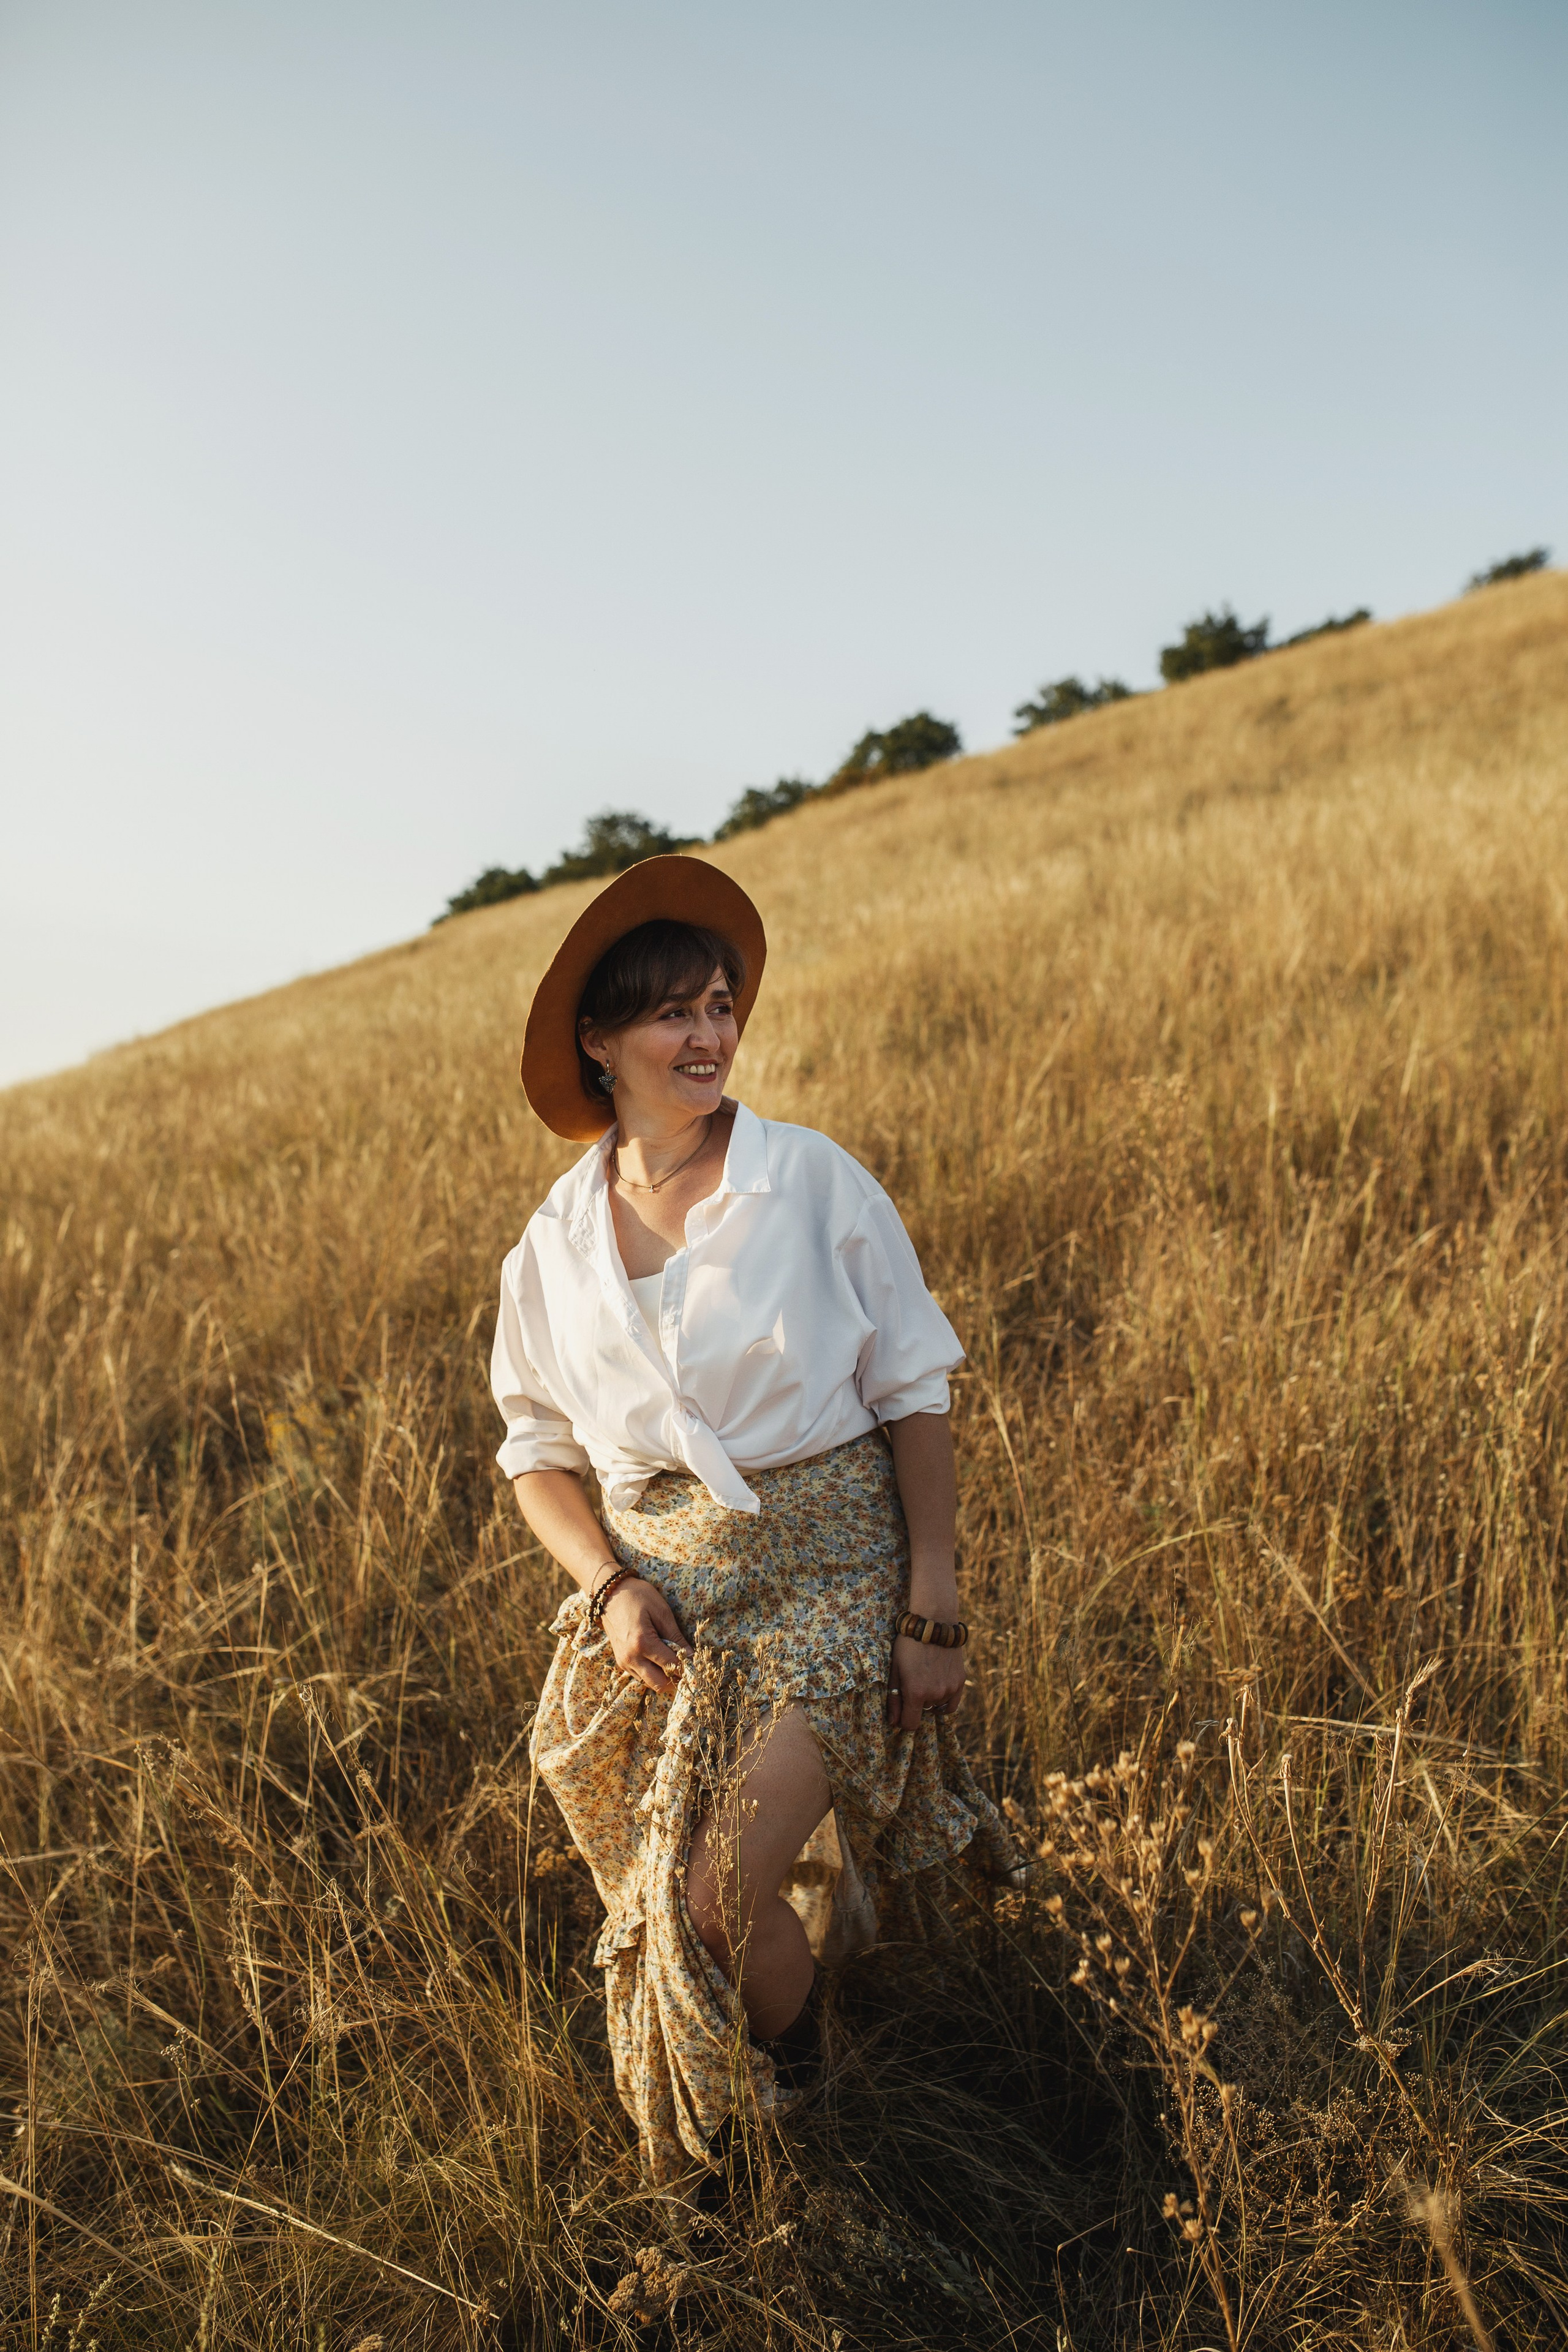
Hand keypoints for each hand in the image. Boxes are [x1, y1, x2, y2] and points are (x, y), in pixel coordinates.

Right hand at [601, 1578, 692, 1695]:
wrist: (609, 1594)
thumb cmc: (637, 1597)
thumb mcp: (661, 1611)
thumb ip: (675, 1636)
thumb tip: (690, 1655)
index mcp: (642, 1643)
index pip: (671, 1666)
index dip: (686, 1666)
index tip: (695, 1662)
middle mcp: (631, 1658)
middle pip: (659, 1684)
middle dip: (675, 1678)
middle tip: (685, 1665)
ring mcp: (624, 1662)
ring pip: (650, 1683)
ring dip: (663, 1676)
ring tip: (672, 1659)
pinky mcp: (621, 1662)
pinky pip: (641, 1676)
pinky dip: (652, 1672)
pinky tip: (658, 1657)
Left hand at [886, 1631, 965, 1732]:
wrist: (934, 1622)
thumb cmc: (908, 1644)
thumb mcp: (895, 1669)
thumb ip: (894, 1699)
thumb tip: (893, 1723)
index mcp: (916, 1692)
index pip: (911, 1724)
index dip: (904, 1721)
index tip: (901, 1712)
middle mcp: (935, 1694)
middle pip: (923, 1713)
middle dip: (916, 1705)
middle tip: (912, 1683)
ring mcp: (950, 1688)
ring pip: (937, 1707)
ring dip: (931, 1700)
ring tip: (925, 1679)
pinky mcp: (960, 1681)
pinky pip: (952, 1703)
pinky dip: (944, 1699)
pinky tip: (937, 1687)